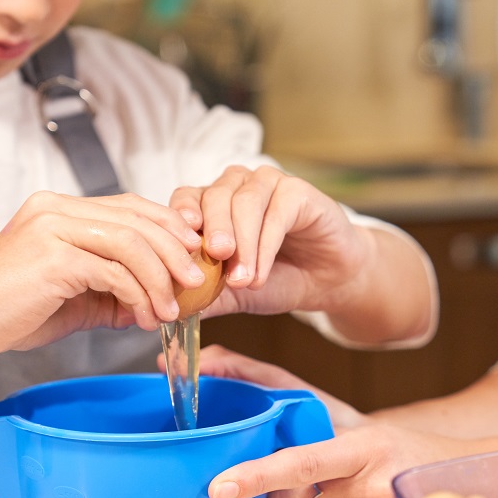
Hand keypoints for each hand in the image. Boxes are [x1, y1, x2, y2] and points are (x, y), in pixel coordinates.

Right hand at [0, 190, 209, 360]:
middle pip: (137, 219)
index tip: (193, 254)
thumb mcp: (73, 296)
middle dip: (175, 251)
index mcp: (58, 208)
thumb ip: (113, 290)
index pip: (129, 205)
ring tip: (173, 309)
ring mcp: (52, 228)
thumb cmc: (10, 312)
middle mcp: (55, 208)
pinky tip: (146, 317)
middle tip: (196, 283)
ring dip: (161, 278)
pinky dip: (138, 295)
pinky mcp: (53, 257)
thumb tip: (159, 300)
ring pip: (132, 243)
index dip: (168, 227)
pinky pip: (114, 270)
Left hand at [168, 165, 373, 317]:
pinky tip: (262, 274)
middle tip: (216, 257)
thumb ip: (205, 298)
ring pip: (246, 202)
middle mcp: (238, 186)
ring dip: (243, 242)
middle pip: (215, 196)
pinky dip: (266, 244)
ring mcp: (268, 184)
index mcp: (213, 202)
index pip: (187, 198)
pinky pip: (278, 211)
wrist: (327, 282)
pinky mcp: (298, 191)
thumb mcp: (234, 293)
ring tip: (242, 279)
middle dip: (214, 229)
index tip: (179, 242)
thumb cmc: (277, 279)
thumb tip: (170, 314)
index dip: (180, 215)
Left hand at [194, 345, 443, 497]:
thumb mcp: (371, 435)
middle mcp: (372, 491)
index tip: (219, 485)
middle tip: (305, 492)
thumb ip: (318, 438)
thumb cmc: (408, 458)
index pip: (300, 464)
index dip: (255, 475)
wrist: (474, 492)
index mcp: (366, 449)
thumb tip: (255, 434)